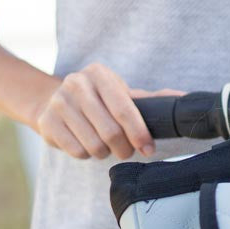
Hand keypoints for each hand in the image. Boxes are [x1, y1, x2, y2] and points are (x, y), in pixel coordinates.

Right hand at [34, 62, 183, 159]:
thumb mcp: (122, 94)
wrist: (51, 100)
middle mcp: (77, 84)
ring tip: (105, 146)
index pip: (125, 109)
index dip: (140, 133)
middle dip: (124, 148)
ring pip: (93, 145)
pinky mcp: (45, 121)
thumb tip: (184, 98)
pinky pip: (76, 151)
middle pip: (110, 131)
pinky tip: (85, 144)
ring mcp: (58, 102)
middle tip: (127, 151)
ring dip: (104, 153)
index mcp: (100, 74)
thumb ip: (151, 99)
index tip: (149, 149)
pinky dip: (86, 154)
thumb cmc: (98, 100)